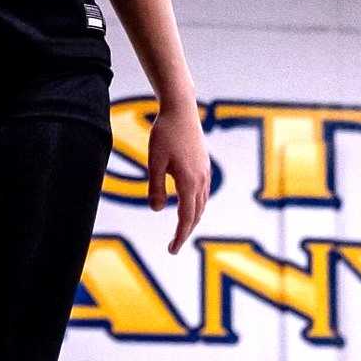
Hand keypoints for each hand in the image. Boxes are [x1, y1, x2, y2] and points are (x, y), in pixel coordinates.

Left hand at [146, 97, 210, 252]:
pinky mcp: (204, 165)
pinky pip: (203, 192)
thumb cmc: (164, 134)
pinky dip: (196, 205)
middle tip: (173, 245)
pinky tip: (188, 204)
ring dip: (192, 219)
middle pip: (196, 214)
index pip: (186, 218)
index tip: (172, 250)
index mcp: (189, 181)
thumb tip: (158, 209)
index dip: (180, 236)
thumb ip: (156, 186)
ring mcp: (205, 172)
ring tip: (181, 229)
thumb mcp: (154, 161)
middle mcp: (201, 180)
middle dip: (186, 231)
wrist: (181, 110)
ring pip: (202, 204)